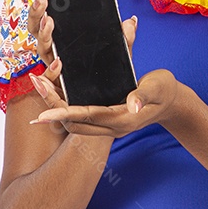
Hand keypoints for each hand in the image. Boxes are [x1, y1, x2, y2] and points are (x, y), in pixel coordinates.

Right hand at [25, 0, 138, 104]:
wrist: (112, 104)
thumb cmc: (109, 74)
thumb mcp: (120, 52)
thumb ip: (125, 37)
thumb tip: (131, 20)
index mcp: (63, 39)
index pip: (47, 17)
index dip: (38, 2)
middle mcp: (53, 53)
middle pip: (38, 30)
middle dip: (37, 12)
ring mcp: (54, 69)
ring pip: (42, 50)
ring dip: (43, 34)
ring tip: (50, 20)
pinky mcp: (59, 89)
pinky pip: (51, 79)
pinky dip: (52, 71)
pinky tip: (60, 61)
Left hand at [29, 68, 181, 137]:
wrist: (172, 103)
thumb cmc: (165, 90)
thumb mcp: (157, 87)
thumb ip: (142, 96)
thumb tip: (131, 104)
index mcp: (122, 120)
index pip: (86, 117)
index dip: (63, 112)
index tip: (42, 111)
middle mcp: (111, 127)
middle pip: (74, 122)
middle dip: (52, 105)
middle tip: (35, 82)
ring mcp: (108, 125)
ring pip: (74, 123)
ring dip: (55, 106)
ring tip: (40, 83)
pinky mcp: (106, 120)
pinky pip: (80, 119)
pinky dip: (64, 108)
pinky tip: (54, 95)